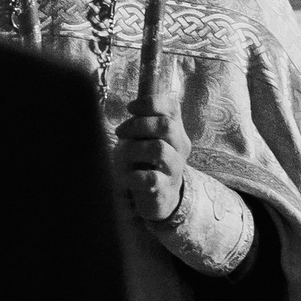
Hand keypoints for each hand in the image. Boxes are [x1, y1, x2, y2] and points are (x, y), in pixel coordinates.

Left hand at [115, 103, 190, 225]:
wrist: (158, 197)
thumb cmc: (145, 161)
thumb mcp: (144, 139)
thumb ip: (141, 122)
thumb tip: (133, 105)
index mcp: (176, 130)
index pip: (172, 107)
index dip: (150, 103)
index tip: (130, 108)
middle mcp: (180, 148)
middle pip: (166, 126)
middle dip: (138, 125)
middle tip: (120, 132)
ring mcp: (175, 169)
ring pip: (159, 149)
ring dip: (133, 149)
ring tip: (121, 155)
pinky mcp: (165, 189)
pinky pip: (151, 178)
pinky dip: (134, 175)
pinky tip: (127, 176)